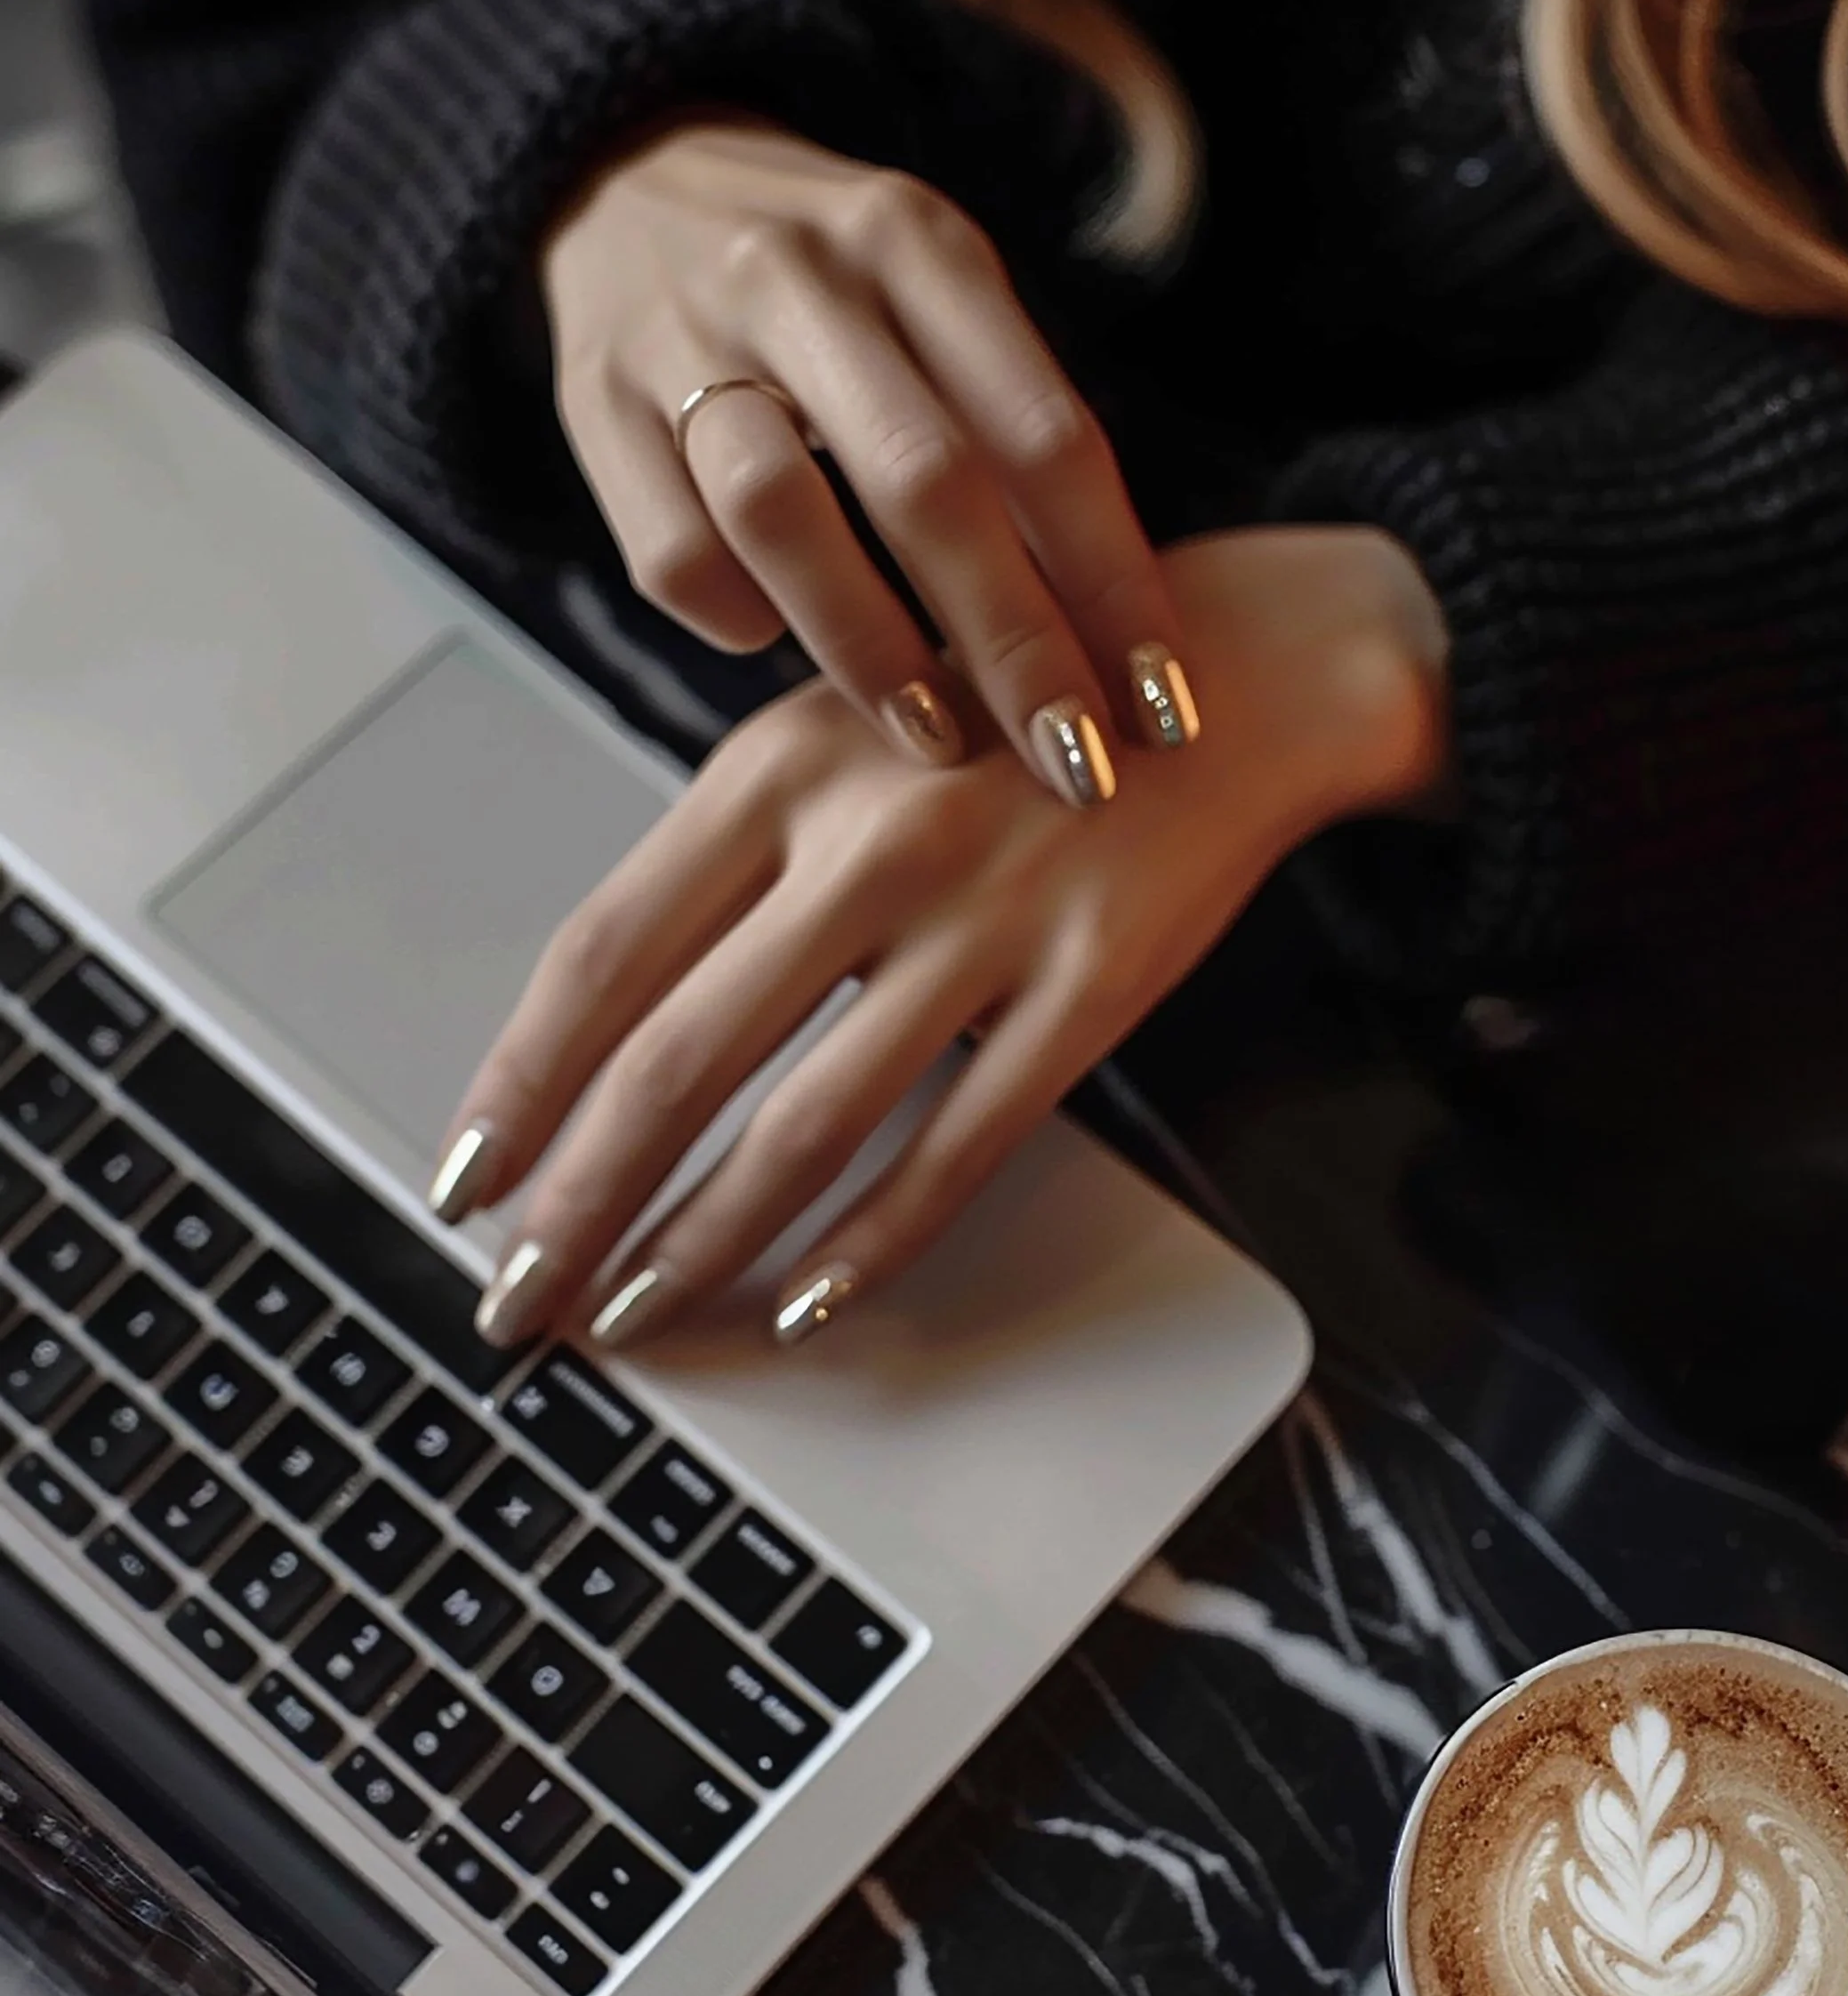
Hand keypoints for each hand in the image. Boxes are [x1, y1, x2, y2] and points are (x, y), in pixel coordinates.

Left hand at [430, 526, 1449, 1350]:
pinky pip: (958, 1146)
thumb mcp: (848, 729)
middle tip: (519, 1300)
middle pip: (680, 1059)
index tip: (466, 1183)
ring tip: (637, 1316)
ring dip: (703, 1244)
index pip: (604, 952)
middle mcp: (868, 842)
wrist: (1235, 679)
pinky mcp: (1088, 989)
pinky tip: (810, 1300)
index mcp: (780, 769)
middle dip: (581, 1204)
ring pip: (808, 1126)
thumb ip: (738, 854)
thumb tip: (617, 1029)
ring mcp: (985, 921)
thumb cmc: (1015, 710)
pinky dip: (874, 1241)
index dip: (518, 1084)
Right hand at [542, 118, 1195, 801]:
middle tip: (1075, 763)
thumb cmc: (835, 291)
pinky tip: (772, 643)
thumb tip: (1115, 645)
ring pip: (783, 515)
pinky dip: (735, 617)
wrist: (626, 179)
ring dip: (872, 648)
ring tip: (941, 741)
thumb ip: (1013, 440)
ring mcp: (683, 338)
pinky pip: (671, 553)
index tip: (1166, 709)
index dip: (1116, 587)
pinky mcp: (592, 406)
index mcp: (919, 244)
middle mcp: (803, 277)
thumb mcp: (939, 305)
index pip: (1046, 437)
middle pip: (929, 484)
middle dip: (1016, 644)